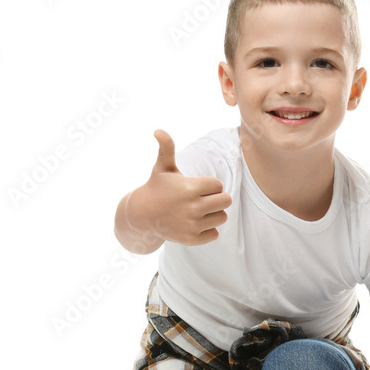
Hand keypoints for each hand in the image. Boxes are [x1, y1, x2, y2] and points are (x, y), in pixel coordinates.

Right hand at [128, 130, 232, 245]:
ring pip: (222, 217)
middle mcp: (192, 208)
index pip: (218, 185)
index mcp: (190, 188)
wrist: (143, 215)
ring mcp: (192, 225)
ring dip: (214, 213)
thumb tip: (158, 130)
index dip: (210, 185)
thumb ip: (166, 148)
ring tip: (198, 211)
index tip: (196, 187)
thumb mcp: (162, 167)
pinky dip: (208, 229)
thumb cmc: (157, 187)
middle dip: (217, 198)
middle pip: (226, 201)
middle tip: (202, 199)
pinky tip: (194, 224)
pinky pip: (215, 233)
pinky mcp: (192, 240)